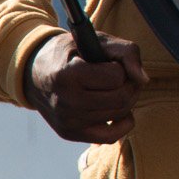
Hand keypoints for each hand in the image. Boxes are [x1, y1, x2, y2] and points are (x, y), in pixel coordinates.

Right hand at [26, 31, 148, 143]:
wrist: (35, 73)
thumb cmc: (72, 53)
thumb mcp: (97, 41)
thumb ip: (126, 52)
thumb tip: (144, 79)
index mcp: (68, 75)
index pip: (117, 76)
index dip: (121, 67)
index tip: (112, 63)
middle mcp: (66, 102)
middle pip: (122, 99)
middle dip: (130, 85)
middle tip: (122, 76)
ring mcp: (67, 121)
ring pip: (119, 115)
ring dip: (126, 101)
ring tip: (114, 89)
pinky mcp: (70, 133)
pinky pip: (110, 137)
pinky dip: (122, 123)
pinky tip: (117, 111)